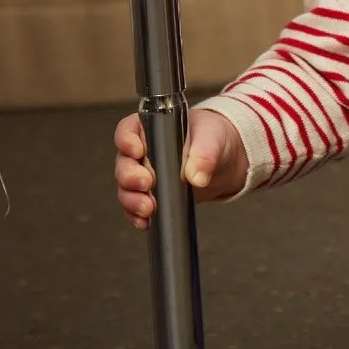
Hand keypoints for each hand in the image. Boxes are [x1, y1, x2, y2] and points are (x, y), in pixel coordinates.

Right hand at [113, 106, 246, 229]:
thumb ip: (205, 154)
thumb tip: (196, 176)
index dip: (126, 141)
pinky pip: (135, 207)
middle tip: (146, 183)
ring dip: (132, 200)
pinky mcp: (152, 195)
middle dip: (130, 176)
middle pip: (123, 163)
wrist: (224, 160)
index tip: (138, 152)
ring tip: (148, 207)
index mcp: (152, 128)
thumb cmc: (214, 138)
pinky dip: (137, 216)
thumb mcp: (213, 138)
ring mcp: (145, 174)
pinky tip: (146, 221)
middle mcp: (143, 151)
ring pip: (126, 188)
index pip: (127, 130)